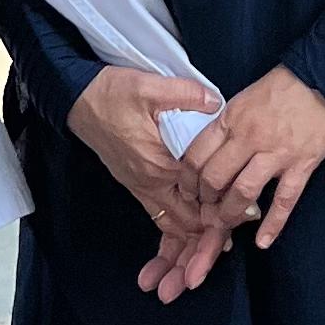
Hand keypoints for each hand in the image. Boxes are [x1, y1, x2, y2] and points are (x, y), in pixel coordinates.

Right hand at [66, 63, 225, 255]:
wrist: (77, 99)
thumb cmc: (111, 94)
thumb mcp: (149, 87)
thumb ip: (186, 95)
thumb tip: (216, 102)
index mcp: (159, 166)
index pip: (196, 203)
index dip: (222, 212)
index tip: (247, 213)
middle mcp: (150, 184)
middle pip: (185, 224)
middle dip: (208, 234)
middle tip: (234, 232)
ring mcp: (140, 186)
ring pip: (171, 224)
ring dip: (191, 234)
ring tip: (215, 238)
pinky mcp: (134, 182)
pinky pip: (159, 214)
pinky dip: (176, 225)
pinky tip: (192, 225)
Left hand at [179, 66, 324, 249]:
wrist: (323, 78)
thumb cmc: (282, 86)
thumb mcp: (243, 98)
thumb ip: (226, 124)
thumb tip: (209, 151)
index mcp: (231, 119)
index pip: (196, 155)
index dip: (187, 179)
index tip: (186, 191)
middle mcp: (249, 138)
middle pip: (215, 178)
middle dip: (205, 200)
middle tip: (204, 211)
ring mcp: (276, 154)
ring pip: (243, 192)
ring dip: (230, 215)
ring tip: (225, 225)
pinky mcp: (302, 164)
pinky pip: (285, 200)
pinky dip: (273, 224)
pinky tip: (262, 242)